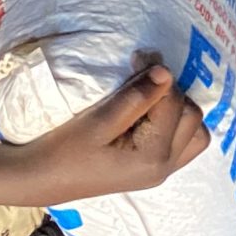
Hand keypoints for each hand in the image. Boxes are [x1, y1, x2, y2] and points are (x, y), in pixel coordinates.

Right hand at [15, 65, 209, 203]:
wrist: (42, 179)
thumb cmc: (65, 150)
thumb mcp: (99, 120)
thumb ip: (136, 97)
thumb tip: (165, 71)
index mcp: (153, 157)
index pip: (174, 103)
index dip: (159, 75)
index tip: (139, 57)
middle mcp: (164, 167)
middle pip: (191, 117)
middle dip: (171, 92)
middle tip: (141, 76)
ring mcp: (160, 171)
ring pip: (193, 131)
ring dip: (178, 107)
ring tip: (149, 95)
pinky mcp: (152, 169)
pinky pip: (182, 142)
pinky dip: (174, 122)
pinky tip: (151, 112)